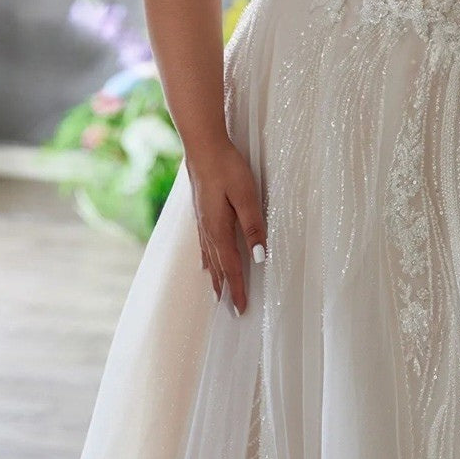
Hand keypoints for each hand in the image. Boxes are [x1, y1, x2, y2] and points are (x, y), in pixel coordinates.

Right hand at [186, 139, 267, 315]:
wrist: (203, 146)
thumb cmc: (227, 168)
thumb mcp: (246, 195)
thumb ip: (253, 226)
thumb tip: (259, 257)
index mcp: (218, 229)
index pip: (231, 267)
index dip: (237, 289)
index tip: (240, 311)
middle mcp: (207, 230)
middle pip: (217, 267)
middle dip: (225, 289)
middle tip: (229, 312)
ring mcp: (201, 221)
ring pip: (209, 258)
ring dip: (215, 278)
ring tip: (217, 294)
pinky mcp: (201, 211)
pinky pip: (204, 245)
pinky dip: (207, 260)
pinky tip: (205, 263)